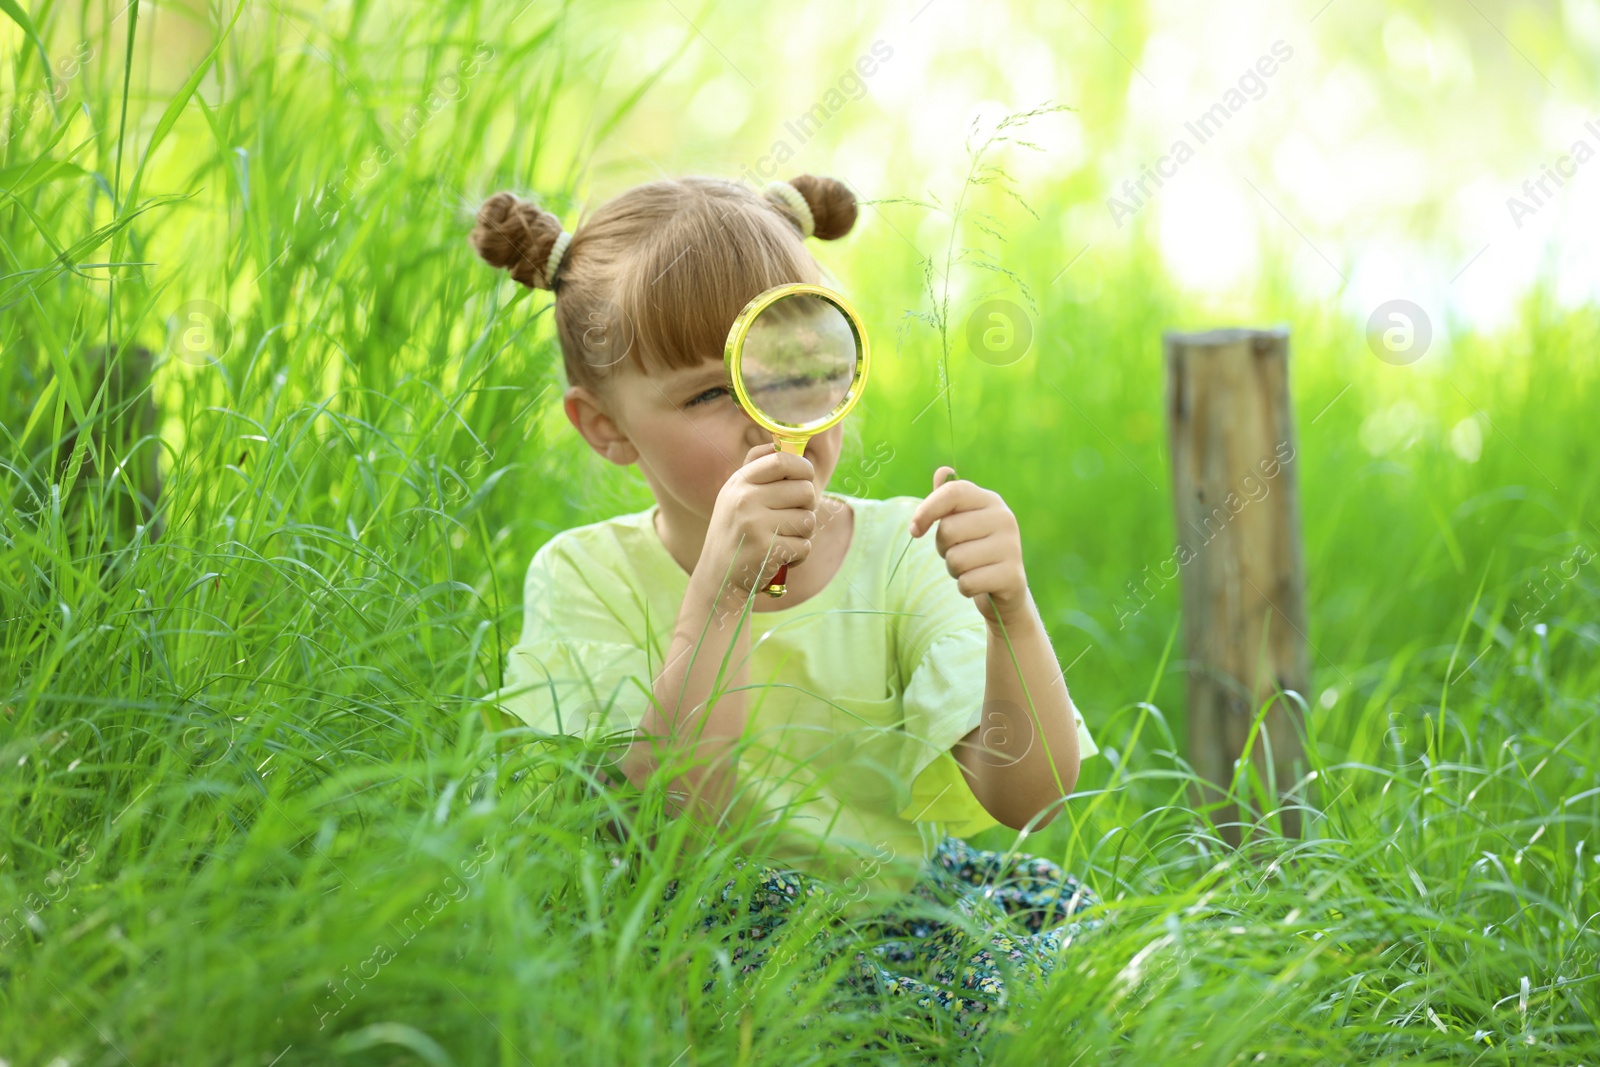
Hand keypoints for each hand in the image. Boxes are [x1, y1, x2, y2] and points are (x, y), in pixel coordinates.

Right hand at [696, 442, 818, 598]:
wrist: (717, 579)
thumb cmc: (734, 533)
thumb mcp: (734, 496)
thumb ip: (756, 469)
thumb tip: (783, 443)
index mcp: (739, 483)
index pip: (782, 460)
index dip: (803, 467)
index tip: (805, 478)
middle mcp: (745, 500)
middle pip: (805, 490)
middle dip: (808, 506)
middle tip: (793, 518)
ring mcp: (755, 525)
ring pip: (808, 520)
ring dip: (802, 534)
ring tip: (783, 540)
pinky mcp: (766, 550)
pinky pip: (804, 547)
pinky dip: (798, 556)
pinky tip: (780, 558)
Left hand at [908, 466, 1030, 626]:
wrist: (1005, 586)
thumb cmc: (975, 548)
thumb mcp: (961, 521)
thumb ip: (947, 498)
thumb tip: (942, 472)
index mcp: (989, 500)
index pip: (953, 491)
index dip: (927, 509)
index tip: (915, 530)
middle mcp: (1004, 518)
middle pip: (948, 530)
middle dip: (943, 548)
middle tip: (958, 552)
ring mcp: (1011, 547)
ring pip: (956, 560)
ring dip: (954, 570)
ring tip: (970, 568)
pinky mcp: (1012, 576)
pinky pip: (967, 583)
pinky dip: (965, 588)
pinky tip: (979, 583)